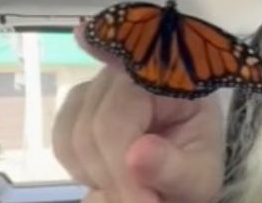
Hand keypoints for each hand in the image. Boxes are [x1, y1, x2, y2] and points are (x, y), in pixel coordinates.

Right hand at [52, 25, 224, 202]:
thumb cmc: (197, 161)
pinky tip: (111, 175)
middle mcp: (121, 73)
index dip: (120, 171)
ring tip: (132, 188)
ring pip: (70, 140)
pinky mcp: (77, 106)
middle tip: (142, 201)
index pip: (117, 122)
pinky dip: (82, 170)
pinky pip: (62, 144)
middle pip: (88, 132)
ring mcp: (95, 87)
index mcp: (162, 81)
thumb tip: (136, 156)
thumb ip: (174, 168)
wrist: (188, 159)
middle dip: (112, 180)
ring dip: (96, 177)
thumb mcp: (199, 173)